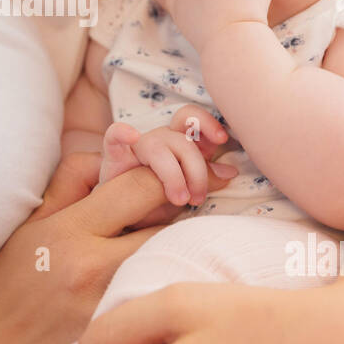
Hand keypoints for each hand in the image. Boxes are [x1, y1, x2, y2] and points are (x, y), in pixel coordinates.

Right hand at [0, 152, 234, 343]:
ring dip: (178, 251)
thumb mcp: (30, 223)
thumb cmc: (6, 286)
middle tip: (170, 218)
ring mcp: (112, 310)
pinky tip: (160, 292)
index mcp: (69, 232)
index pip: (144, 184)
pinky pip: (165, 304)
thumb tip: (124, 145)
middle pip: (171, 224)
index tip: (166, 183)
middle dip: (177, 215)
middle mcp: (95, 270)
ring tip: (162, 252)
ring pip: (175, 263)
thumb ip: (75, 179)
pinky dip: (169, 290)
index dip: (164, 175)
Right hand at [98, 106, 235, 228]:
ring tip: (178, 200)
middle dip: (196, 169)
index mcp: (179, 146)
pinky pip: (114, 136)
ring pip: (157, 142)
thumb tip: (230, 172)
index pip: (193, 121)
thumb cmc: (156, 205)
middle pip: (181, 139)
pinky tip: (131, 135)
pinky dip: (123, 132)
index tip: (222, 139)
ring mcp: (136, 147)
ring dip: (172, 174)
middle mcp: (159, 141)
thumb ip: (205, 179)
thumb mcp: (187, 194)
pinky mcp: (113, 155)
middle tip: (197, 199)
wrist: (121, 221)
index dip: (207, 124)